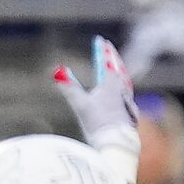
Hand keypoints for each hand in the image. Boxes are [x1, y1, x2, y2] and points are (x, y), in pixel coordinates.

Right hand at [51, 35, 140, 164]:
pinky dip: (123, 85)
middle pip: (117, 67)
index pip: (106, 61)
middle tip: (108, 47)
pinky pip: (127, 91)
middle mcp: (121, 89)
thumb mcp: (80, 104)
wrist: (116, 143)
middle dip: (112, 56)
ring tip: (117, 65)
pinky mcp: (128, 111)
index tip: (99, 39)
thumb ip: (69, 87)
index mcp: (110, 84)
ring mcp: (126, 100)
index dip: (101, 49)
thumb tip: (56, 70)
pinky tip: (123, 91)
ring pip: (124, 78)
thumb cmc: (98, 124)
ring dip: (119, 69)